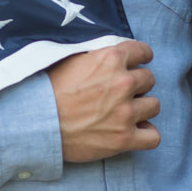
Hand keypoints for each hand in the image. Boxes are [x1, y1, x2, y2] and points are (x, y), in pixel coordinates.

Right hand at [49, 41, 160, 161]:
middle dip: (138, 85)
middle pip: (149, 79)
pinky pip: (153, 136)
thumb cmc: (49, 91)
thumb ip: (99, 56)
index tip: (137, 64)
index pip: (143, 51)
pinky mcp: (124, 139)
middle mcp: (123, 83)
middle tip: (122, 93)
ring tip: (126, 113)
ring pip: (155, 105)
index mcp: (111, 59)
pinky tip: (134, 132)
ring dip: (142, 108)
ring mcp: (126, 112)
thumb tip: (115, 57)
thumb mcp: (72, 60)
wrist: (36, 123)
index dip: (140, 58)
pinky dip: (145, 134)